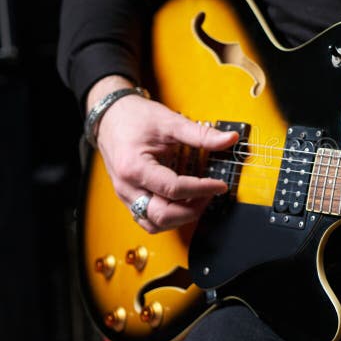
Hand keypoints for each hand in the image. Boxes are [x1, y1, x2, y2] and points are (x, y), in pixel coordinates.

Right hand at [89, 76, 237, 232]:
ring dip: (181, 217)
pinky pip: (149, 219)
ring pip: (155, 224)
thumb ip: (201, 134)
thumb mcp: (170, 122)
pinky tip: (185, 202)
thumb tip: (230, 139)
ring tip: (200, 198)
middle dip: (192, 209)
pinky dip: (170, 216)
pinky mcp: (130, 198)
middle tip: (211, 193)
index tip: (220, 185)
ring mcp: (126, 195)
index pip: (173, 189)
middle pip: (162, 215)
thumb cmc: (135, 117)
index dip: (201, 189)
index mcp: (134, 168)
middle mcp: (127, 187)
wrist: (110, 116)